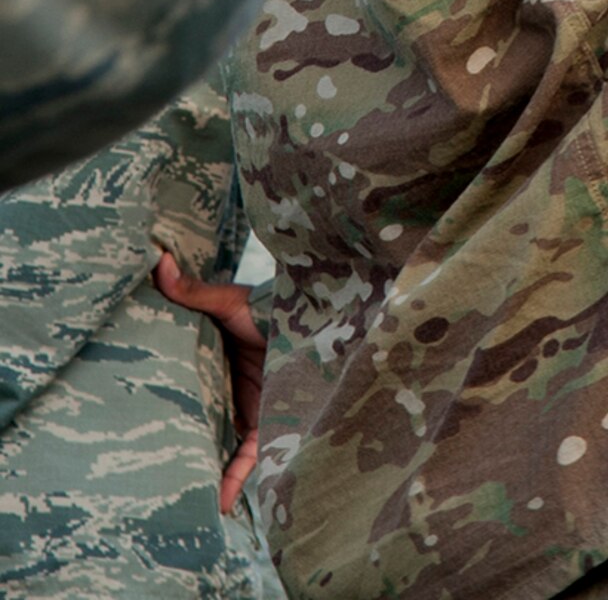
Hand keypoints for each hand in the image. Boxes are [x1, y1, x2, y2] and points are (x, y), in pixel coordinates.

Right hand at [154, 251, 265, 513]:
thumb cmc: (274, 308)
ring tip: (175, 501)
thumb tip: (158, 259)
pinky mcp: (270, 425)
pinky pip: (249, 458)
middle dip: (179, 442)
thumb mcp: (230, 302)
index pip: (185, 383)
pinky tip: (218, 504)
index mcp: (217, 359)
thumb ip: (194, 293)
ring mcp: (251, 408)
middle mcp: (232, 387)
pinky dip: (235, 480)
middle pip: (201, 419)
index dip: (163, 399)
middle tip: (143, 471)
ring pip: (221, 445)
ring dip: (204, 470)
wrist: (323, 322)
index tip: (128, 419)